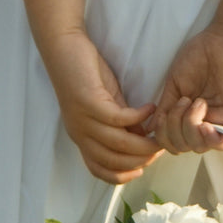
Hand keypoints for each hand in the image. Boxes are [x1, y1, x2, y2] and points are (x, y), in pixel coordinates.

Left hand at [43, 30, 161, 183]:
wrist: (62, 47)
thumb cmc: (84, 74)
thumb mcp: (106, 104)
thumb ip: (122, 124)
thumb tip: (142, 139)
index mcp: (81, 136)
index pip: (98, 169)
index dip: (122, 175)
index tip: (143, 168)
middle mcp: (80, 133)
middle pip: (113, 160)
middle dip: (141, 158)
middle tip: (160, 147)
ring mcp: (83, 119)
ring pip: (118, 143)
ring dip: (144, 142)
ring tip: (160, 133)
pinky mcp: (88, 102)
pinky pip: (119, 118)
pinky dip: (138, 117)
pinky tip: (150, 108)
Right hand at [148, 25, 222, 154]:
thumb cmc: (200, 57)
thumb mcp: (175, 86)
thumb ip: (165, 109)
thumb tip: (151, 130)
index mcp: (191, 118)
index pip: (174, 143)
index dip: (164, 136)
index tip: (165, 112)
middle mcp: (207, 123)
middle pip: (185, 147)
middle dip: (174, 129)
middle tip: (182, 102)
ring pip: (201, 147)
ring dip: (189, 127)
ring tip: (196, 102)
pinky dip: (210, 139)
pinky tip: (205, 123)